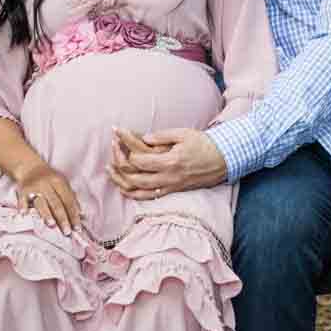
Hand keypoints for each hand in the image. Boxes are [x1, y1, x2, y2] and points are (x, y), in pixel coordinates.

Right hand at [13, 159, 81, 234]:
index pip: (68, 200)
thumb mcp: (62, 184)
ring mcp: (35, 187)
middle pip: (56, 203)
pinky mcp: (23, 190)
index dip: (73, 214)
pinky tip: (25, 214)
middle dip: (62, 218)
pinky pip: (23, 199)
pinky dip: (23, 206)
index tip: (77, 228)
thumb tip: (81, 213)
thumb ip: (71, 197)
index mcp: (59, 182)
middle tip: (67, 231)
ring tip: (52, 225)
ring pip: (41, 202)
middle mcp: (47, 184)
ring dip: (46, 214)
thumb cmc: (49, 179)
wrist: (30, 167)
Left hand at [108, 127, 226, 197]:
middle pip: (135, 177)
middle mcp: (167, 177)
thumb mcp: (183, 134)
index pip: (140, 160)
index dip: (125, 146)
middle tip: (111, 149)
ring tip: (109, 171)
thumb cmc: (203, 144)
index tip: (117, 133)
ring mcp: (169, 187)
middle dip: (119, 165)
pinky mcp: (171, 191)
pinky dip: (133, 194)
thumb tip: (143, 138)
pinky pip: (148, 197)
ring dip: (121, 182)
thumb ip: (162, 136)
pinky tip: (123, 187)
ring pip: (139, 190)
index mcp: (170, 161)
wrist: (221, 161)